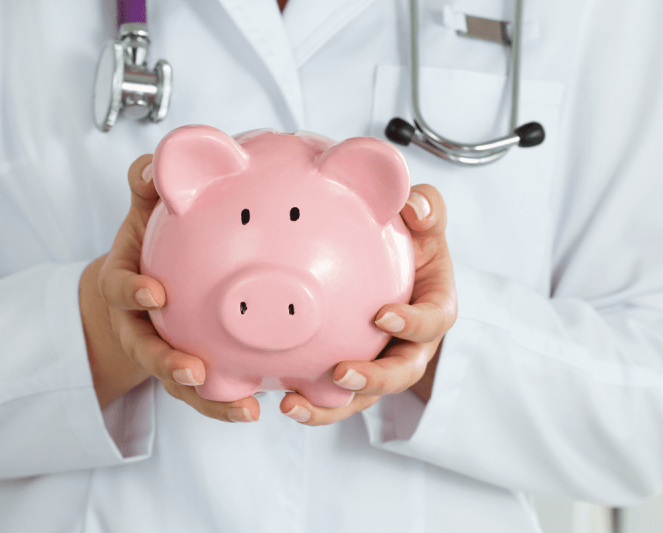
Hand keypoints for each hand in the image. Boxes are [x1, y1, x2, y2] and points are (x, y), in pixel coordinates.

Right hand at [80, 155, 260, 421]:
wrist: (140, 290)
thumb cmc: (148, 249)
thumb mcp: (142, 216)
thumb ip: (146, 191)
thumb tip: (151, 164)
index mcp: (127, 287)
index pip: (120, 290)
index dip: (133, 292)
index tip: (155, 293)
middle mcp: (140, 327)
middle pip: (147, 351)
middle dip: (167, 364)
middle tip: (193, 370)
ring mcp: (163, 354)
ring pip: (180, 383)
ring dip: (208, 399)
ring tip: (244, 409)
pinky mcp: (188, 373)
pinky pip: (207, 394)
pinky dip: (228, 405)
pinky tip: (258, 410)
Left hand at [279, 184, 456, 424]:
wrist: (395, 266)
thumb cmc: (412, 242)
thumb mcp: (424, 221)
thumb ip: (426, 209)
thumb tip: (414, 206)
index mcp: (435, 308)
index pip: (434, 320)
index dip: (414, 323)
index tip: (383, 314)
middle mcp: (412, 345)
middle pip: (402, 373)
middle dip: (374, 380)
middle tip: (341, 372)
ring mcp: (383, 364)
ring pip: (364, 396)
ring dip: (332, 406)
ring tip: (293, 405)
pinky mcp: (355, 375)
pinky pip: (335, 397)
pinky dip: (311, 403)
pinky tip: (279, 399)